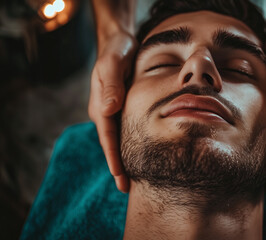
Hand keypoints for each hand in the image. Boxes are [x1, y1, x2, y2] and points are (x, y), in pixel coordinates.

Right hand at [88, 31, 136, 192]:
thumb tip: (109, 110)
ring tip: (133, 179)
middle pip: (112, 143)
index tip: (120, 176)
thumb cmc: (117, 50)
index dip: (113, 157)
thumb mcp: (113, 62)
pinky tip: (142, 154)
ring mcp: (114, 111)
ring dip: (125, 158)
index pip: (108, 136)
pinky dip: (132, 144)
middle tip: (126, 189)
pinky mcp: (123, 108)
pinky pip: (126, 129)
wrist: (120, 42)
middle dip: (118, 166)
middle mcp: (106, 112)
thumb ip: (111, 84)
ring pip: (120, 139)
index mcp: (102, 105)